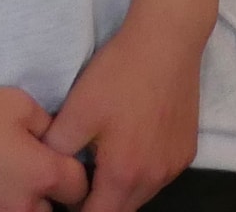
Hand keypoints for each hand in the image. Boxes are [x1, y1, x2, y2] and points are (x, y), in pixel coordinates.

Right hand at [0, 85, 74, 211]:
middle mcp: (23, 206)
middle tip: (33, 180)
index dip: (74, 176)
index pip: (80, 187)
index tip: (64, 168)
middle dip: (49, 199)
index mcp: (43, 173)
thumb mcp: (19, 104)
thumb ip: (48, 126)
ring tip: (5, 188)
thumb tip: (54, 140)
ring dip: (21, 207)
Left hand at [40, 16, 207, 211]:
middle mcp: (155, 178)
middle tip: (78, 177)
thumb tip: (48, 174)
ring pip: (141, 195)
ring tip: (102, 159)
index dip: (75, 209)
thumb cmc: (119, 75)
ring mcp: (175, 165)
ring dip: (120, 189)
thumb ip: (56, 152)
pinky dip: (141, 172)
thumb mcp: (76, 112)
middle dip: (98, 203)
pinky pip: (158, 176)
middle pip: (121, 210)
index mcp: (124, 174)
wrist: (167, 40)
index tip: (62, 194)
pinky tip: (130, 143)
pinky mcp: (187, 151)